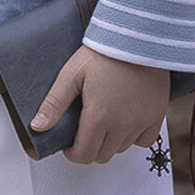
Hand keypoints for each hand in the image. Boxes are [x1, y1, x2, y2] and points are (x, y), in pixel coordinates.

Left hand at [30, 45, 167, 164]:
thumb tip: (37, 127)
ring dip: (110, 143)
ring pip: (122, 149)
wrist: (137, 39)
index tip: (69, 145)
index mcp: (98, 117)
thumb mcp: (71, 75)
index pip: (84, 154)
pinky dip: (133, 137)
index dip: (73, 154)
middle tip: (84, 132)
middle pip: (103, 155)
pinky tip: (124, 121)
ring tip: (102, 122)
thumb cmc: (103, 54)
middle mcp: (121, 125)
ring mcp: (141, 122)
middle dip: (89, 149)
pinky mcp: (156, 116)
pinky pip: (144, 141)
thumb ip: (54, 103)